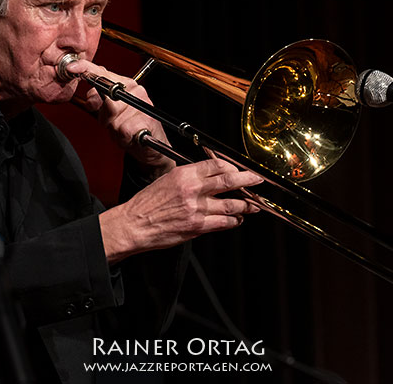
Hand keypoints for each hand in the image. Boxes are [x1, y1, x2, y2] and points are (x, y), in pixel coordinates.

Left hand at [64, 58, 173, 175]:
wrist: (150, 145)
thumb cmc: (130, 126)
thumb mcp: (111, 111)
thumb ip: (98, 99)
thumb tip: (89, 91)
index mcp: (127, 84)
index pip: (103, 73)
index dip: (86, 69)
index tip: (73, 68)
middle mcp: (136, 91)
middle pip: (105, 97)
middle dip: (104, 114)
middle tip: (112, 122)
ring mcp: (142, 105)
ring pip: (113, 117)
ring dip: (113, 128)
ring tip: (123, 130)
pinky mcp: (147, 120)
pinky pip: (123, 130)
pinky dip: (122, 137)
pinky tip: (130, 136)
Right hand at [99, 159, 263, 262]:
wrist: (134, 224)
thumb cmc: (147, 203)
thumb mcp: (167, 180)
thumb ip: (189, 177)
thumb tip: (208, 175)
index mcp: (184, 175)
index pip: (216, 165)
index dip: (233, 167)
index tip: (239, 170)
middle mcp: (192, 190)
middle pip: (229, 181)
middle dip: (248, 181)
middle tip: (257, 181)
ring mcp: (196, 209)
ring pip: (231, 204)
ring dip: (246, 205)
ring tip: (253, 205)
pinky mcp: (197, 227)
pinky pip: (223, 222)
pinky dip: (233, 221)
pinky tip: (236, 219)